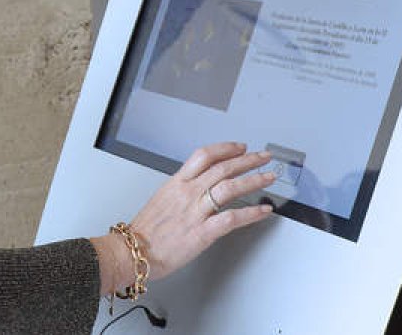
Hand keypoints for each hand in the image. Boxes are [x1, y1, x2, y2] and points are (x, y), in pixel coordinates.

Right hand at [91, 142, 274, 292]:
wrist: (133, 252)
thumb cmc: (144, 232)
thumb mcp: (160, 200)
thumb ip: (180, 191)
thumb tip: (196, 187)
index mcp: (176, 183)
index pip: (204, 155)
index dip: (226, 148)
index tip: (240, 147)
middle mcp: (188, 193)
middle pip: (223, 167)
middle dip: (248, 160)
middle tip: (263, 157)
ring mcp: (196, 212)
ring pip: (230, 187)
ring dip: (254, 180)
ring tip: (268, 177)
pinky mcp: (202, 232)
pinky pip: (232, 218)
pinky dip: (251, 213)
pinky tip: (263, 210)